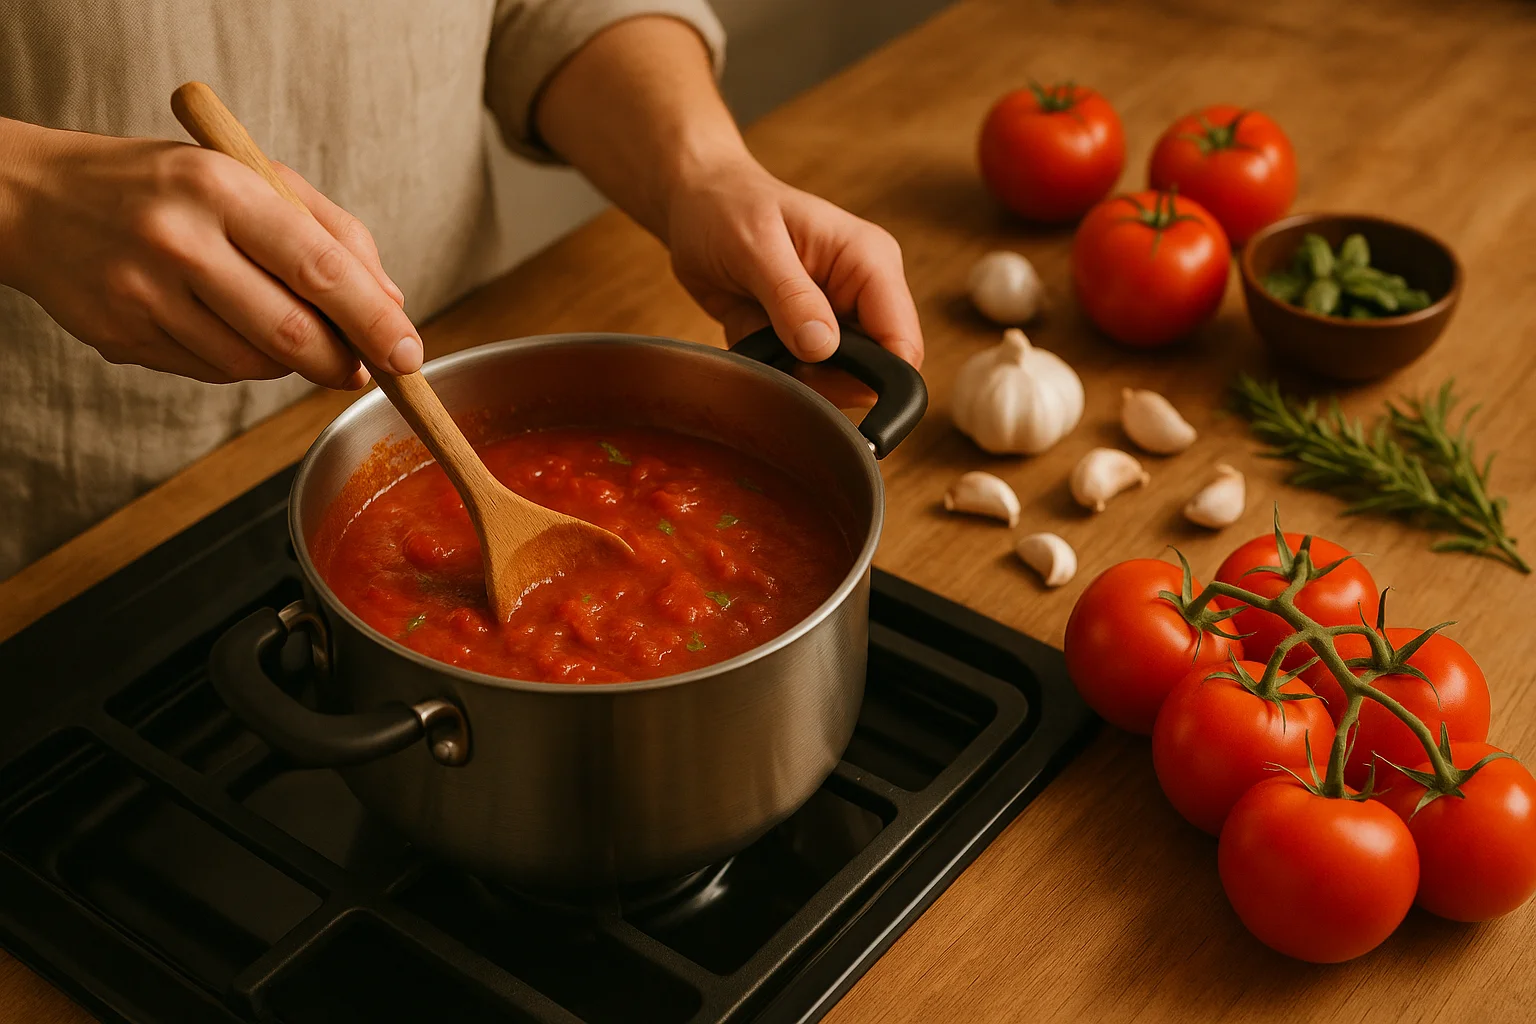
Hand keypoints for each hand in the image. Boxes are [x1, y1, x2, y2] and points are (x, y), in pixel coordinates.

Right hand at [0, 119, 421, 386]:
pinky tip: (225, 326)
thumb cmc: (165, 185)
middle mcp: (179, 241)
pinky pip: (212, 373)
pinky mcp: (121, 338)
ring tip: (284, 329)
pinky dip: (241, 362)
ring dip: (291, 363)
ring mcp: (143, 295)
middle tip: (364, 367)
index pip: (319, 268)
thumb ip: (331, 232)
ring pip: (254, 364)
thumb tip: (390, 303)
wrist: (35, 199)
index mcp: (220, 188)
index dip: (374, 321)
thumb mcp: (249, 177)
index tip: (408, 353)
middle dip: (342, 361)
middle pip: (291, 333)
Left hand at [663, 154, 923, 407]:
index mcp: (869, 260)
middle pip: (874, 373)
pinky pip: (803, 380)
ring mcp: (836, 318)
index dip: (876, 378)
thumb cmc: (727, 207)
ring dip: (797, 381)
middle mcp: (862, 293)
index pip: (901, 340)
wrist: (694, 204)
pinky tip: (752, 347)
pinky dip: (776, 375)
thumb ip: (790, 296)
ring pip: (839, 384)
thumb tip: (824, 347)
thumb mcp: (753, 245)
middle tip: (776, 361)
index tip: (822, 384)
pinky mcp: (808, 337)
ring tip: (759, 346)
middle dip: (827, 384)